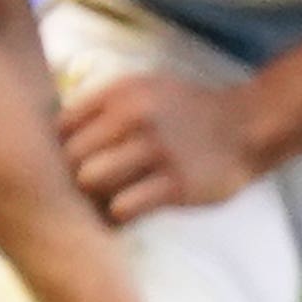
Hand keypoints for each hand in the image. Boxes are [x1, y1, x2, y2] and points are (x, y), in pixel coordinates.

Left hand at [55, 69, 264, 223]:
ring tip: (110, 196)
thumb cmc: (187, 111)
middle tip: (94, 184)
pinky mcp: (176, 185)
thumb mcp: (144, 89)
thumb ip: (102, 104)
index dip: (65, 147)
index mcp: (122, 94)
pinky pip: (122, 207)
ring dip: (97, 194)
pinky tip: (134, 207)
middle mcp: (135, 118)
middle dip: (77, 173)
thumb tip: (54, 136)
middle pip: (71, 157)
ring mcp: (156, 151)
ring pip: (91, 181)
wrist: (248, 125)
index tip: (80, 159)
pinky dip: (121, 212)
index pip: (62, 127)